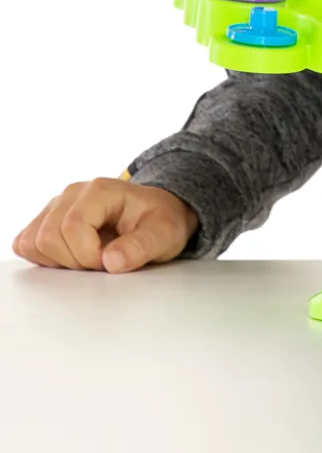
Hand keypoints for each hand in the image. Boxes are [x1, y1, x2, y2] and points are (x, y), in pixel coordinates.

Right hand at [12, 179, 199, 271]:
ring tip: (89, 258)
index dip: (87, 254)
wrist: (156, 216)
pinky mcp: (46, 221)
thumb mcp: (165, 235)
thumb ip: (142, 247)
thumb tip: (111, 261)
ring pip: (33, 242)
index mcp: (101, 190)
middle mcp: (73, 193)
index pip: (72, 226)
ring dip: (59, 261)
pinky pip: (26, 244)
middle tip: (102, 262)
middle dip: (74, 260)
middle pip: (49, 237)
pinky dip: (45, 259)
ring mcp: (57, 206)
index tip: (110, 262)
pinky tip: (72, 257)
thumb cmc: (160, 222)